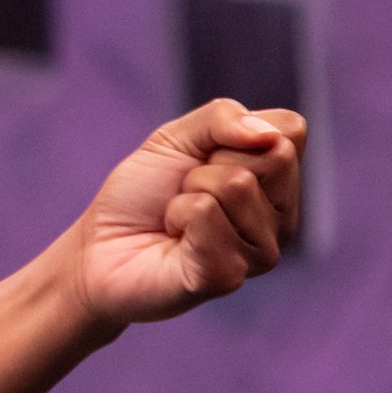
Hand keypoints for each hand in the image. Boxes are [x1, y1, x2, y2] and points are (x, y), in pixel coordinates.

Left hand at [71, 99, 306, 328]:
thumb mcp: (176, 136)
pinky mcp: (231, 275)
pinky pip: (205, 214)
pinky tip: (176, 241)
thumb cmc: (143, 193)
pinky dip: (176, 216)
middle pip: (275, 155)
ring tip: (178, 217)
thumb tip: (268, 134)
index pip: (291, 129)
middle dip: (210, 161)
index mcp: (276, 182)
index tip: (204, 156)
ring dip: (188, 193)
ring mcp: (262, 251)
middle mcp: (281, 218)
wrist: (100, 247)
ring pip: (236, 185)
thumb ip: (223, 117)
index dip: (235, 130)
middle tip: (187, 189)